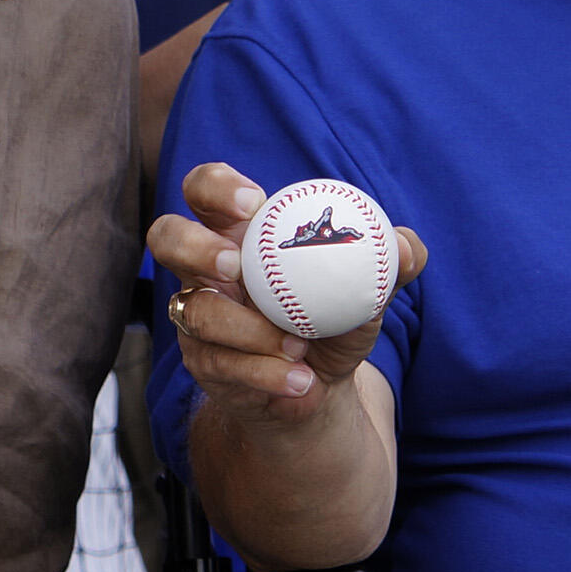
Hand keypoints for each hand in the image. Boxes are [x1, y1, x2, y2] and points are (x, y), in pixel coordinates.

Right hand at [149, 162, 425, 423]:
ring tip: (296, 345)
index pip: (205, 188)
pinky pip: (219, 365)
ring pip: (194, 310)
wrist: (320, 385)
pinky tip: (301, 382)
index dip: (216, 186)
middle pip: (166, 236)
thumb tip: (404, 248)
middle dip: (194, 246)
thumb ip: (393, 261)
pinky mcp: (202, 363)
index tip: (252, 202)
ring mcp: (196, 314)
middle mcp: (205, 267)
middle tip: (235, 267)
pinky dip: (264, 374)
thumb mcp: (370, 288)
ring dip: (246, 329)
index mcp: (239, 229)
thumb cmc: (337, 316)